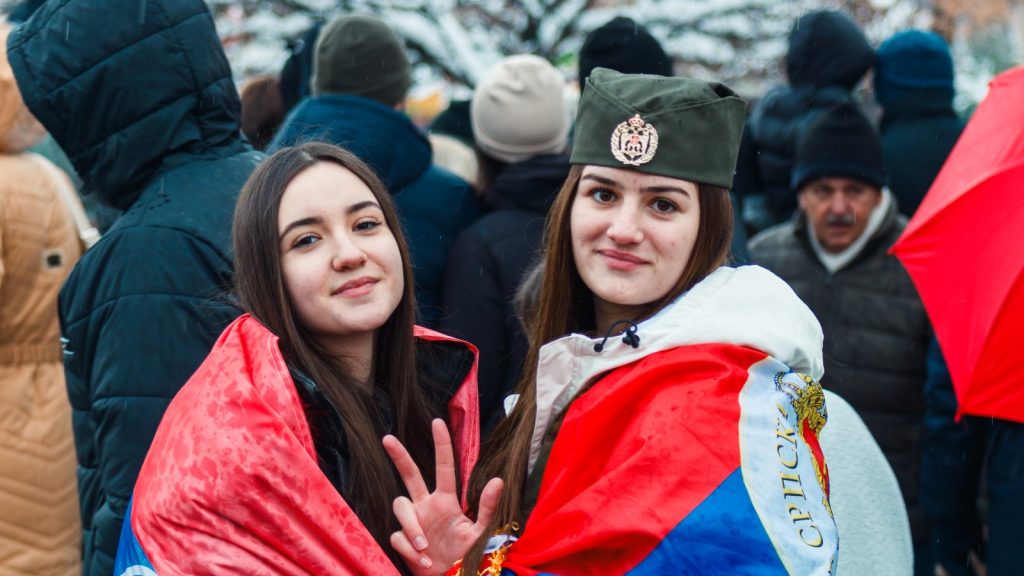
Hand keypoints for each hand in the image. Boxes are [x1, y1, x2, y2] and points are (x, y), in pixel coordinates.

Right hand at [383, 419, 503, 575]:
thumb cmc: (468, 556)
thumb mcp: (481, 532)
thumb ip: (488, 507)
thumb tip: (497, 479)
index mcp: (447, 501)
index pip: (444, 467)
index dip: (441, 445)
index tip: (437, 422)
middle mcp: (427, 506)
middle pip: (409, 475)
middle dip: (399, 456)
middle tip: (388, 438)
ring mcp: (414, 522)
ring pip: (400, 507)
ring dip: (411, 526)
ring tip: (425, 546)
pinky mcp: (402, 539)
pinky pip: (399, 536)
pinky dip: (410, 550)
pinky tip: (425, 562)